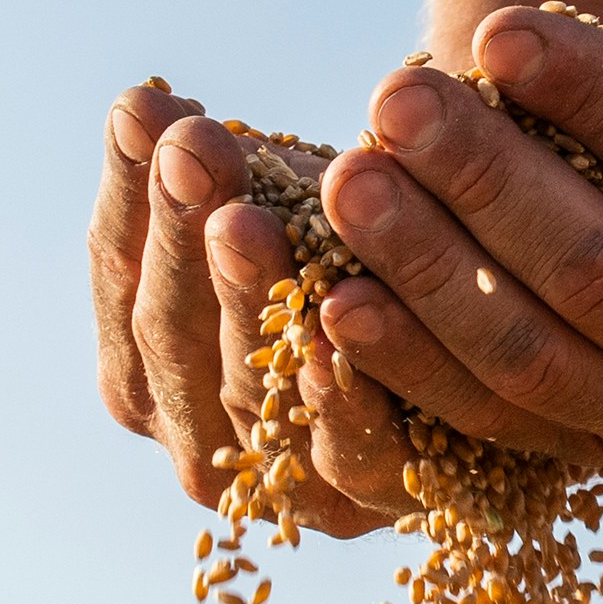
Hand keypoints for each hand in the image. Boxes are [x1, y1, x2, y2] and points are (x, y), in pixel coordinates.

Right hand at [90, 86, 387, 535]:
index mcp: (146, 365)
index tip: (146, 113)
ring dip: (248, 297)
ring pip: (248, 388)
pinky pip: (349, 448)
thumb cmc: (358, 249)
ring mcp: (278, 483)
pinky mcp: (376, 501)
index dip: (130, 200)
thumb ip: (196, 167)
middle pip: (172, 338)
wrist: (481, 327)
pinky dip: (340, 389)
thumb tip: (135, 102)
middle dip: (181, 238)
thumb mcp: (276, 197)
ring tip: (245, 218)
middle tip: (191, 150)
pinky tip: (338, 315)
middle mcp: (197, 439)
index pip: (121, 280)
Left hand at [296, 4, 602, 497]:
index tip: (497, 31)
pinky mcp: (601, 462)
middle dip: (484, 181)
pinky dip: (408, 367)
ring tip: (350, 184)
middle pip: (596, 272)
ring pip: (530, 357)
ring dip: (424, 272)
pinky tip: (336, 304)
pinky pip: (489, 420)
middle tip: (394, 101)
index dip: (591, 96)